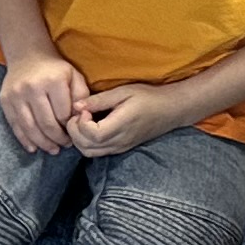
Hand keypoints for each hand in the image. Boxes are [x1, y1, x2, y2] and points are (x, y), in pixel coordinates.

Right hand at [0, 49, 89, 154]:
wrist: (27, 55)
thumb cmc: (55, 69)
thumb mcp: (74, 76)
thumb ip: (81, 97)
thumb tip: (79, 119)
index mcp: (53, 81)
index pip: (63, 114)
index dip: (70, 128)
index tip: (74, 133)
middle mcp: (32, 88)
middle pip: (46, 124)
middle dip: (57, 139)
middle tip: (65, 145)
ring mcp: (16, 95)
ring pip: (30, 128)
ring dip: (42, 143)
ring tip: (52, 149)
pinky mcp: (5, 100)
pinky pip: (15, 125)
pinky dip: (24, 140)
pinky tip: (34, 148)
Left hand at [66, 83, 190, 157]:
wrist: (170, 110)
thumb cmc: (148, 97)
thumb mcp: (123, 92)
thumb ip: (99, 100)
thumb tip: (76, 105)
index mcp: (121, 126)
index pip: (92, 135)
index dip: (80, 123)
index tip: (84, 110)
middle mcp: (119, 142)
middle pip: (86, 148)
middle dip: (74, 132)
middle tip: (78, 115)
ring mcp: (119, 148)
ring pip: (89, 152)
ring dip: (79, 139)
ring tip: (83, 120)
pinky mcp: (120, 148)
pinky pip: (97, 151)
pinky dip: (87, 142)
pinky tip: (90, 126)